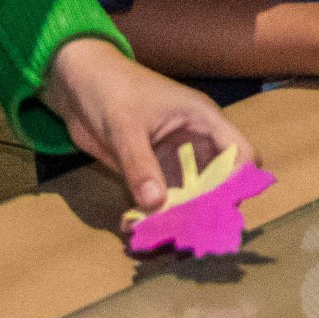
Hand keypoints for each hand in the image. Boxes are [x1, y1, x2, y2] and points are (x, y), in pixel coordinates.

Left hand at [43, 37, 249, 214]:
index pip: (241, 153)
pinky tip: (133, 227)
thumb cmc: (110, 88)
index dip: (237, 182)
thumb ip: (139, 164)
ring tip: (159, 236)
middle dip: (206, 208)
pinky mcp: (151, 170)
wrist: (77, 82)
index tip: (217, 210)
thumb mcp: (125, 126)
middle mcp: (195, 142)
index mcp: (203, 120)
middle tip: (187, 234)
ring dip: (177, 216)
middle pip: (218, 182)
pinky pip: (160, 198)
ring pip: (189, 195)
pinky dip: (151, 214)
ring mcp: (173, 157)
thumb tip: (155, 205)